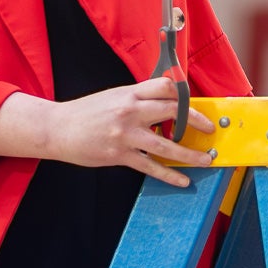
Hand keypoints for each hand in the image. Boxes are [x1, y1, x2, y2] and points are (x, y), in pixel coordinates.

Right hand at [45, 78, 214, 187]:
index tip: (196, 102)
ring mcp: (125, 135)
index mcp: (130, 94)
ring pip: (166, 144)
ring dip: (189, 153)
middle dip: (196, 120)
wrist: (57, 128)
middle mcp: (130, 112)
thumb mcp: (114, 96)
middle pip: (172, 112)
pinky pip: (150, 166)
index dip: (184, 94)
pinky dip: (169, 175)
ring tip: (205, 160)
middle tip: (210, 129)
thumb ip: (138, 98)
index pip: (165, 87)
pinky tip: (183, 181)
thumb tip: (164, 100)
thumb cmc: (86, 112)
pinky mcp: (119, 155)